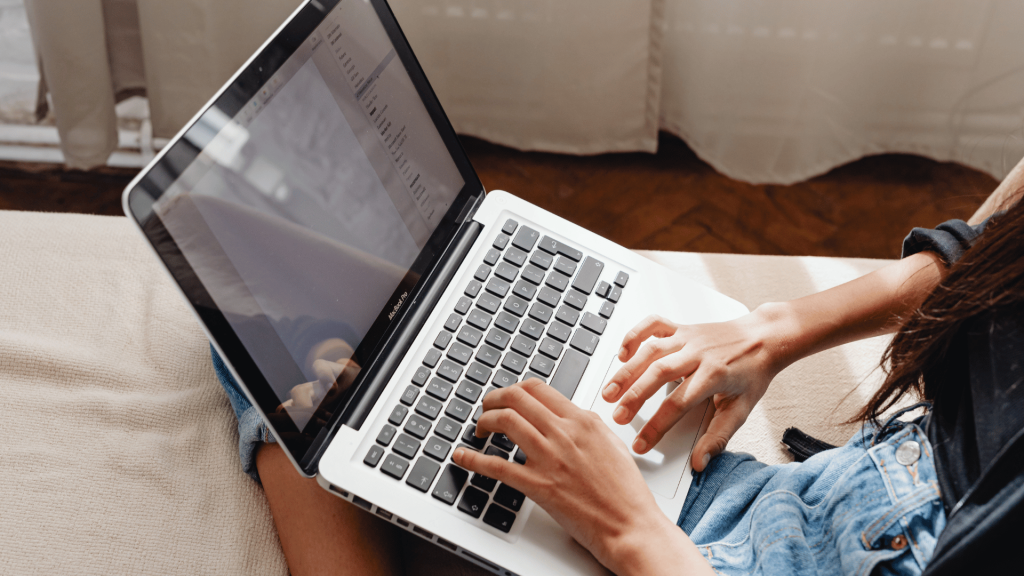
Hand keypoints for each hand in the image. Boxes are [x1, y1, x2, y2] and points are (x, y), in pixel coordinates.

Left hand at [452, 380, 710, 575]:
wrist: (631, 525)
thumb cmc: (626, 492)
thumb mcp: (611, 444)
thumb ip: (587, 426)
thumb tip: (566, 416)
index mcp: (582, 421)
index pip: (538, 389)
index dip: (514, 389)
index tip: (507, 398)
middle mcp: (564, 433)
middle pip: (516, 397)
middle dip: (493, 399)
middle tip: (486, 408)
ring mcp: (550, 458)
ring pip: (505, 421)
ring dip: (484, 421)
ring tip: (480, 429)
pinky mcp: (539, 485)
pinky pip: (497, 466)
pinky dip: (473, 459)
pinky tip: (462, 457)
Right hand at [602, 313, 780, 471]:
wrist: (765, 337)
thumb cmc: (753, 372)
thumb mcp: (741, 409)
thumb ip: (718, 437)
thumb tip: (700, 462)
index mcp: (713, 375)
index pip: (677, 404)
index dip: (656, 426)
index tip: (641, 444)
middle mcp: (697, 353)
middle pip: (657, 374)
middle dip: (633, 397)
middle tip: (617, 416)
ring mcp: (687, 337)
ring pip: (650, 350)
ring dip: (626, 371)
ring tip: (610, 391)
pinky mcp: (681, 327)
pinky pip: (653, 325)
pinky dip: (635, 335)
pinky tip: (623, 353)